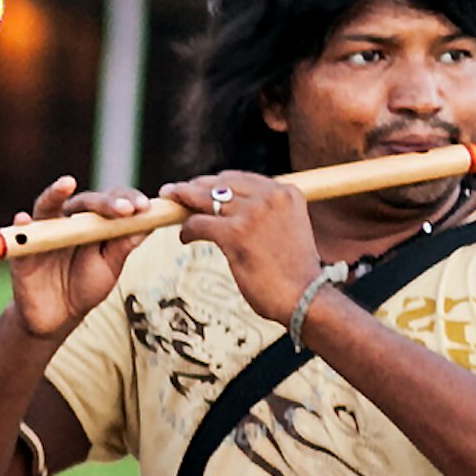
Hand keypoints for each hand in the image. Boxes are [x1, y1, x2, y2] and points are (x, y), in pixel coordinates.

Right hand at [3, 175, 153, 339]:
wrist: (57, 317)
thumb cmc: (85, 287)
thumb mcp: (110, 266)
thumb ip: (124, 244)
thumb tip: (151, 219)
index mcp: (91, 223)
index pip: (109, 202)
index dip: (127, 200)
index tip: (144, 208)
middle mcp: (67, 222)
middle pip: (84, 202)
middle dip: (105, 203)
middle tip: (124, 209)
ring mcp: (44, 233)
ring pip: (47, 207)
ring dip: (55, 194)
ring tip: (67, 183)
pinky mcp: (22, 252)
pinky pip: (20, 237)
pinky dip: (20, 226)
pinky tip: (24, 219)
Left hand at [157, 168, 322, 327]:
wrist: (305, 298)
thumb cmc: (294, 271)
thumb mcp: (289, 229)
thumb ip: (268, 214)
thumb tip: (233, 210)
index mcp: (287, 192)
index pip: (240, 178)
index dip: (215, 183)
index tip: (199, 187)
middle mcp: (271, 196)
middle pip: (220, 183)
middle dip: (194, 186)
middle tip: (174, 191)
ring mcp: (252, 213)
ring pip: (205, 199)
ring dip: (183, 201)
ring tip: (170, 206)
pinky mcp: (234, 234)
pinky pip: (198, 224)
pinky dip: (187, 231)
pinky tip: (185, 238)